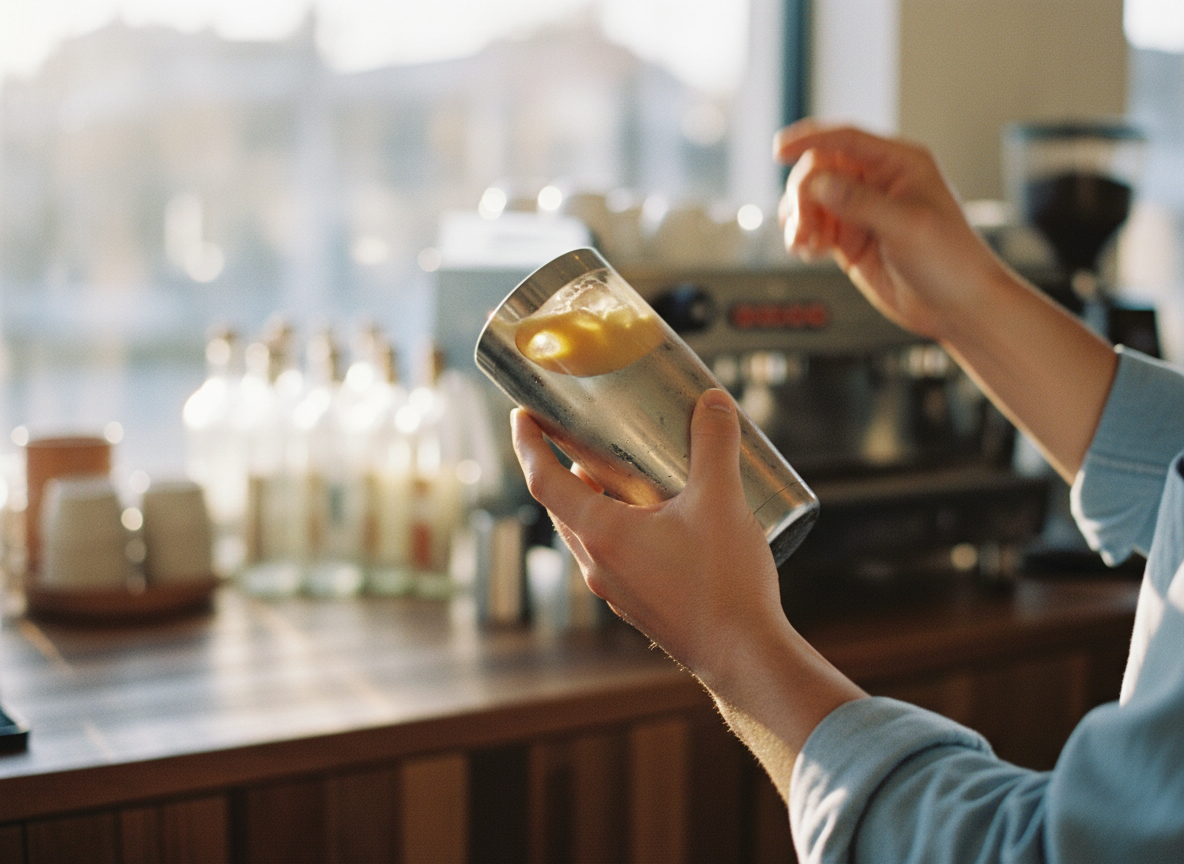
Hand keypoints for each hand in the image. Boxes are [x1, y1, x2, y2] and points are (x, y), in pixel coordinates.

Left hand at [510, 389, 783, 687]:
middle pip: (564, 506)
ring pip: (588, 534)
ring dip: (595, 500)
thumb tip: (712, 400)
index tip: (522, 416)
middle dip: (566, 467)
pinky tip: (659, 520)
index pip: (543, 481)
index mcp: (602, 535)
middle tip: (584, 436)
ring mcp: (616, 590)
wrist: (743, 656)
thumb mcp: (721, 501)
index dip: (528, 444)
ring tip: (626, 473)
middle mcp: (598, 565)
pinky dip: (619, 528)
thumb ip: (715, 445)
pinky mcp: (638, 605)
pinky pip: (613, 557)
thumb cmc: (724, 582)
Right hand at [775, 121, 1006, 341]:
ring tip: (803, 244)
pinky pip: (812, 228)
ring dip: (798, 219)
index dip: (810, 139)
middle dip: (803, 195)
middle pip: (820, 170)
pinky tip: (807, 252)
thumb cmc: (950, 260)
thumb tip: (819, 183)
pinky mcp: (849, 240)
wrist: (956, 306)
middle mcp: (877, 182)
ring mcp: (861, 211)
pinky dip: (802, 238)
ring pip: (810, 200)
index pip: (846, 139)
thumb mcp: (907, 225)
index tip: (779, 151)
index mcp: (899, 164)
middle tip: (802, 226)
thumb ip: (861, 202)